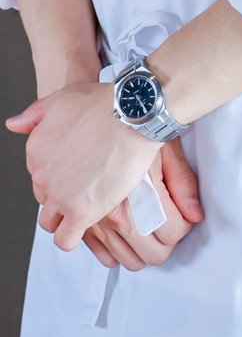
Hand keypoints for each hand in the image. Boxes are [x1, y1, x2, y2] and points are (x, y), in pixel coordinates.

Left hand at [6, 81, 156, 250]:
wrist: (132, 115)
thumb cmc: (105, 103)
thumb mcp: (64, 97)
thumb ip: (35, 113)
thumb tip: (13, 125)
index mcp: (36, 150)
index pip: (39, 174)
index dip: (58, 172)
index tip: (76, 168)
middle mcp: (42, 176)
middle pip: (44, 197)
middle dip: (61, 194)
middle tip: (86, 184)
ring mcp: (61, 196)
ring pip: (49, 222)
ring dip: (63, 218)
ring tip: (85, 207)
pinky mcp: (81, 212)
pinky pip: (65, 240)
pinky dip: (71, 237)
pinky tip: (85, 225)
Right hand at [82, 139, 204, 269]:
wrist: (101, 120)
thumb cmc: (134, 130)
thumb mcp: (166, 151)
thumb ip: (183, 184)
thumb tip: (196, 215)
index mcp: (139, 200)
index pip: (174, 233)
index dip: (185, 224)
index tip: (183, 213)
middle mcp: (115, 217)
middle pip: (153, 255)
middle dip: (167, 240)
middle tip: (169, 220)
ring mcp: (95, 224)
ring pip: (129, 261)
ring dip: (144, 248)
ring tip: (149, 225)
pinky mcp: (82, 224)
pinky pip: (104, 258)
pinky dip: (117, 251)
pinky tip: (126, 232)